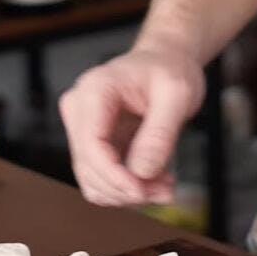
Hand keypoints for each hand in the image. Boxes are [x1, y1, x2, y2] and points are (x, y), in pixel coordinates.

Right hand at [59, 42, 204, 207]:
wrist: (165, 62)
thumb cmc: (170, 69)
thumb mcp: (178, 94)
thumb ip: (160, 133)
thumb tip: (141, 173)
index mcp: (95, 89)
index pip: (91, 144)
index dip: (114, 176)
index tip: (143, 191)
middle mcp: (79, 108)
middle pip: (89, 167)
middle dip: (127, 188)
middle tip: (166, 190)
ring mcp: (81, 127)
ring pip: (93, 180)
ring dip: (129, 193)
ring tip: (164, 185)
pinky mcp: (91, 144)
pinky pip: (101, 179)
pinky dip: (126, 189)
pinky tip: (154, 180)